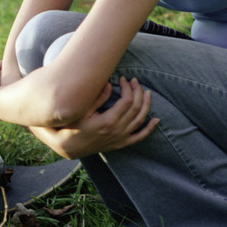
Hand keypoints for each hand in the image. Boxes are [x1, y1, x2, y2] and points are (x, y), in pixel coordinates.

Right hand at [31, 76, 157, 158]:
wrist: (70, 147)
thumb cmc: (73, 126)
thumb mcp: (82, 111)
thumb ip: (98, 97)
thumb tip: (110, 83)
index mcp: (108, 121)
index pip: (126, 101)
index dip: (128, 87)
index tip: (123, 79)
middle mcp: (117, 131)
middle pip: (136, 107)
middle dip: (137, 91)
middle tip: (134, 81)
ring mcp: (120, 138)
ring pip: (140, 119)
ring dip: (146, 104)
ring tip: (147, 92)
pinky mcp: (121, 143)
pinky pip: (139, 137)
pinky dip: (149, 128)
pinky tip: (156, 120)